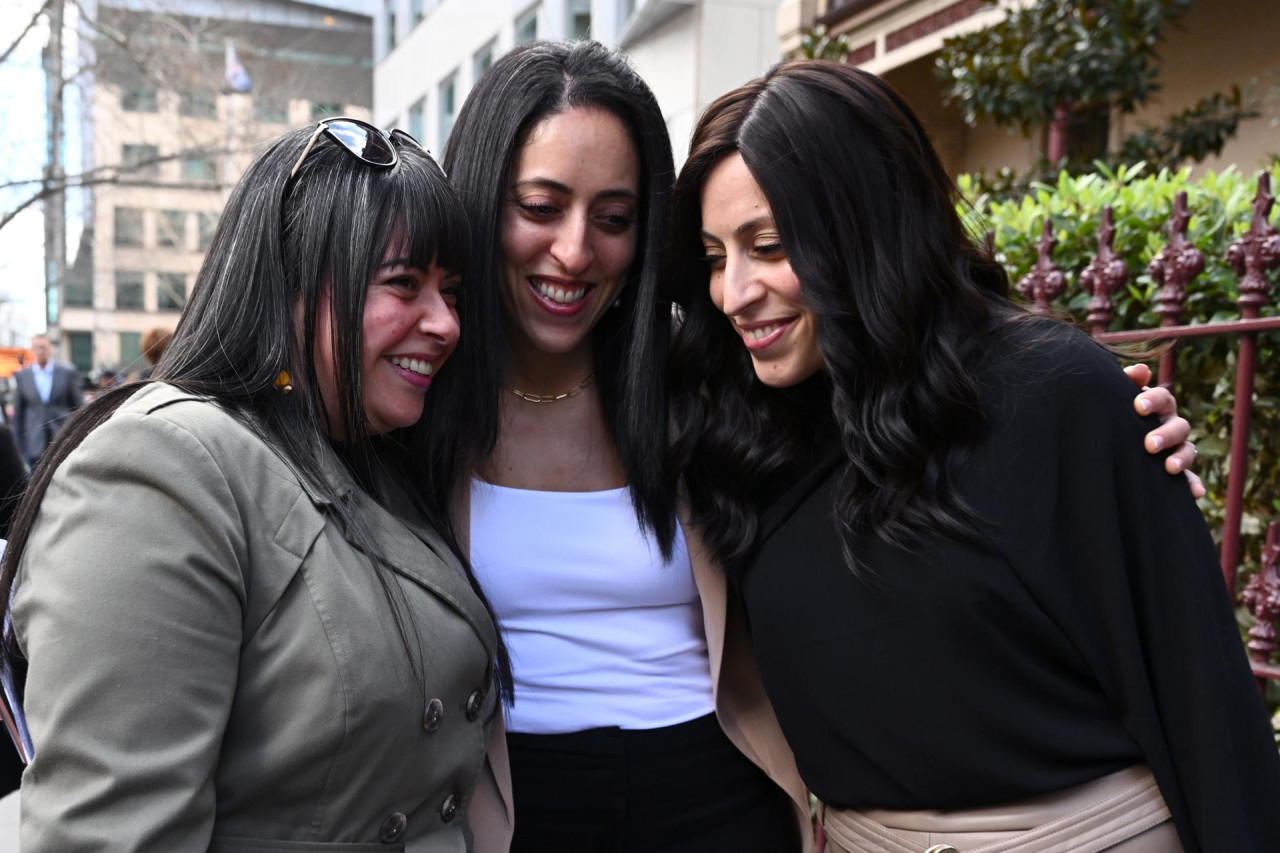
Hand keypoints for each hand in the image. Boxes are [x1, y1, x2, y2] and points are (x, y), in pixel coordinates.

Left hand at [1124, 364, 1204, 498]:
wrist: (1108, 439)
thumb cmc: (1115, 413)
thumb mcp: (1116, 398)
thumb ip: (1127, 382)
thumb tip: (1141, 370)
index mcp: (1158, 406)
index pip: (1163, 398)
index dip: (1153, 401)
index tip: (1138, 407)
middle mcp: (1171, 425)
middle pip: (1179, 426)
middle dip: (1166, 435)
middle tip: (1149, 444)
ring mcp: (1176, 448)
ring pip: (1188, 450)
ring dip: (1181, 458)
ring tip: (1169, 468)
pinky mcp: (1176, 470)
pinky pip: (1190, 479)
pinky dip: (1193, 485)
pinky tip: (1195, 493)